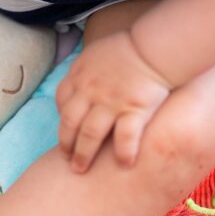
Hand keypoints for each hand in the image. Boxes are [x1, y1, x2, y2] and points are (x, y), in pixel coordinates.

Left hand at [57, 31, 171, 172]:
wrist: (153, 46)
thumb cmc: (129, 46)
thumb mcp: (97, 51)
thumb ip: (87, 67)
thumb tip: (84, 77)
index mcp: (80, 75)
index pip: (61, 101)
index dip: (61, 118)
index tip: (66, 129)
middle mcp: (90, 91)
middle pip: (70, 123)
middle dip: (66, 143)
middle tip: (67, 159)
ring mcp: (111, 102)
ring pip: (90, 135)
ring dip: (83, 154)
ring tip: (81, 169)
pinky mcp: (134, 110)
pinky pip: (125, 138)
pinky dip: (124, 153)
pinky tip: (125, 164)